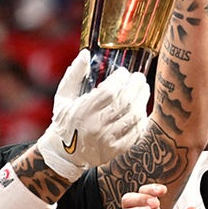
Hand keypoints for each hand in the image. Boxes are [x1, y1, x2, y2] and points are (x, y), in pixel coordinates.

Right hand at [36, 50, 149, 181]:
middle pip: (126, 101)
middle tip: (139, 77)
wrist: (64, 154)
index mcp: (83, 111)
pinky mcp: (116, 150)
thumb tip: (85, 54)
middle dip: (136, 85)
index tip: (123, 72)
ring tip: (143, 90)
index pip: (110, 91)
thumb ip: (74, 75)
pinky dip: (142, 118)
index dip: (121, 78)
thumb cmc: (64, 121)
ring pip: (134, 116)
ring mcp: (108, 139)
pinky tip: (141, 109)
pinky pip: (136, 131)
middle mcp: (96, 126)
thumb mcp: (64, 96)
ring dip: (142, 99)